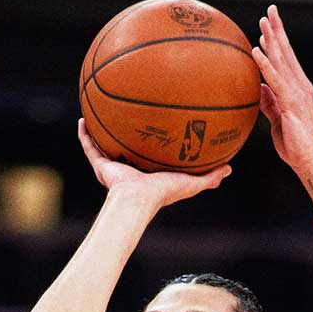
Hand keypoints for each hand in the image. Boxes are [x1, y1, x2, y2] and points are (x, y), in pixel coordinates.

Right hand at [78, 119, 230, 210]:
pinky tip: (83, 119)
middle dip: (124, 134)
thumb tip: (229, 169)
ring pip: (103, 145)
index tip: (154, 127)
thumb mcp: (191, 182)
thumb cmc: (164, 193)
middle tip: (127, 115)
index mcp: (147, 173)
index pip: (148, 156)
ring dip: (100, 131)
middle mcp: (128, 168)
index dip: (149, 144)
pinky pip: (89, 146)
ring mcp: (112, 166)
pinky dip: (84, 134)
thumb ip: (209, 177)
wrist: (138, 199)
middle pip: (124, 148)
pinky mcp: (100, 165)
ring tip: (98, 112)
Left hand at [252, 5, 312, 174]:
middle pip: (286, 53)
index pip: (286, 59)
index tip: (269, 24)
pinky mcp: (291, 102)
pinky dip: (266, 64)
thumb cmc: (294, 143)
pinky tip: (257, 51)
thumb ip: (269, 102)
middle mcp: (300, 86)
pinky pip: (275, 79)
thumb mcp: (277, 119)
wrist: (308, 160)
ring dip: (272, 40)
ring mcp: (297, 92)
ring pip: (282, 61)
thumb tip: (258, 88)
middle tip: (269, 11)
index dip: (278, 40)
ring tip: (262, 22)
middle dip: (277, 30)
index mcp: (297, 88)